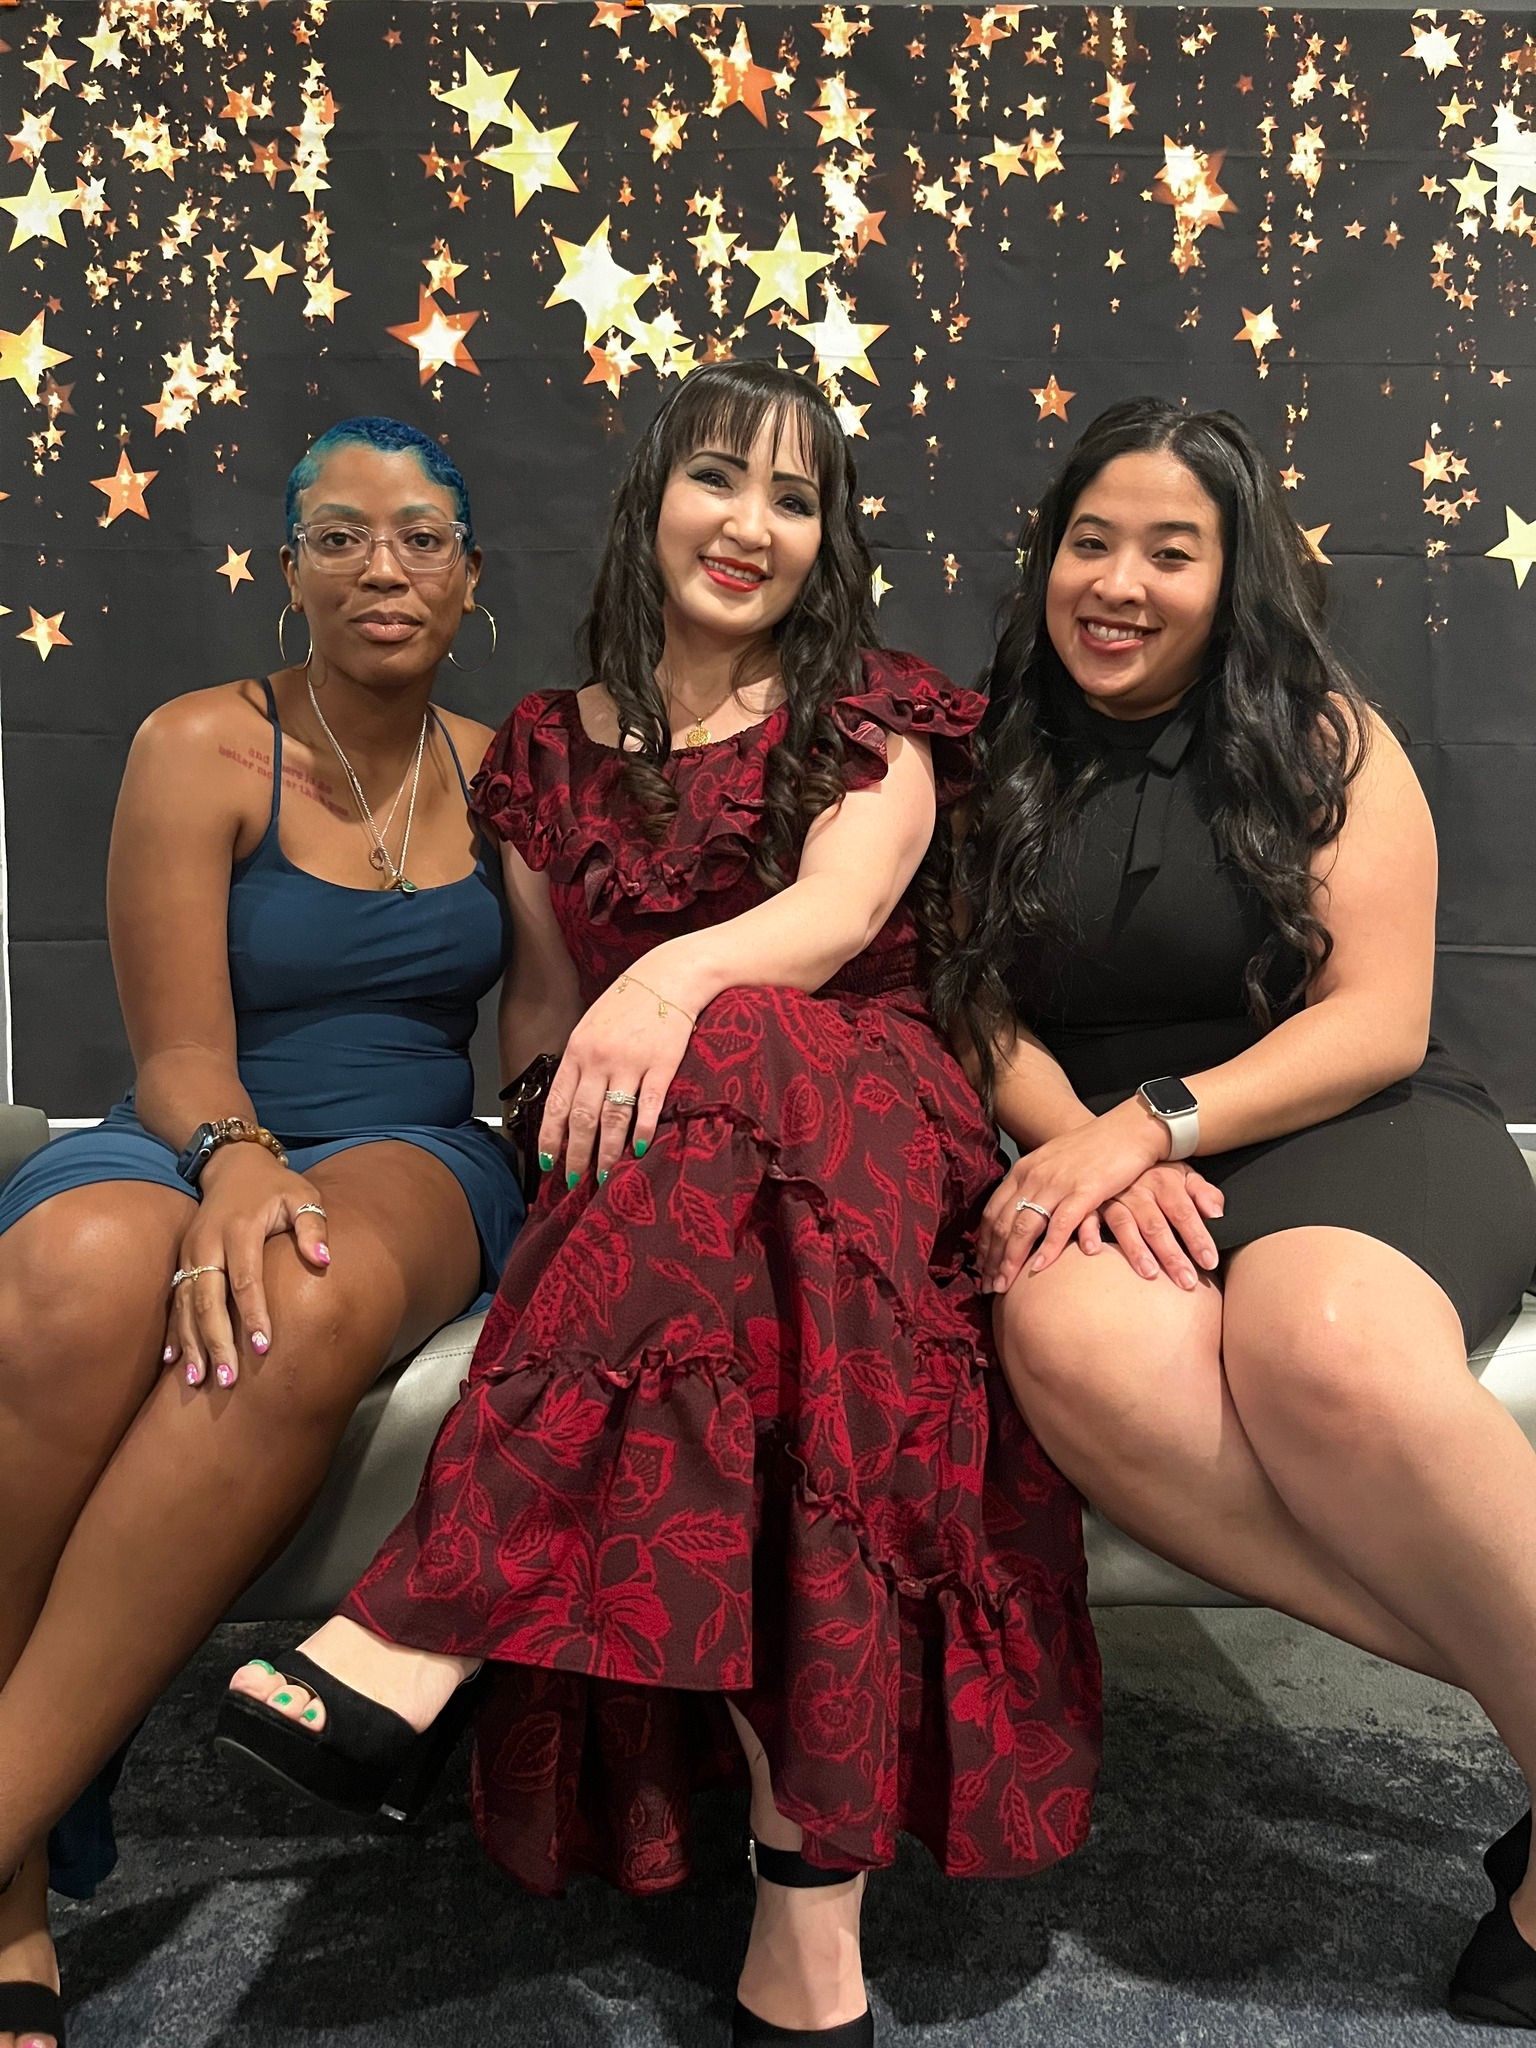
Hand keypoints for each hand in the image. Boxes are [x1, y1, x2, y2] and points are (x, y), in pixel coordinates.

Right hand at [165, 1146, 331, 1387]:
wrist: (232, 1166)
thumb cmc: (275, 1187)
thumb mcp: (303, 1194)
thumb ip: (314, 1225)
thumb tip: (323, 1259)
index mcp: (239, 1230)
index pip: (245, 1279)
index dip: (253, 1314)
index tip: (264, 1347)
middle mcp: (208, 1244)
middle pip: (208, 1299)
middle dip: (216, 1341)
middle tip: (228, 1379)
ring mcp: (190, 1254)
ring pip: (186, 1306)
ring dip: (192, 1344)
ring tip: (198, 1380)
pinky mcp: (182, 1262)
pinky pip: (174, 1302)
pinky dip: (175, 1332)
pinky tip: (174, 1361)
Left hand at [540, 963, 695, 1189]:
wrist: (669, 976)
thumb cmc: (629, 1002)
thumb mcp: (592, 1026)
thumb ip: (580, 1062)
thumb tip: (569, 1101)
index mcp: (577, 1050)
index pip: (557, 1103)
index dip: (551, 1137)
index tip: (547, 1163)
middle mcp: (598, 1059)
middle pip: (582, 1117)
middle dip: (576, 1154)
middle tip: (574, 1180)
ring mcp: (630, 1063)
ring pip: (612, 1118)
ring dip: (607, 1152)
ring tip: (606, 1175)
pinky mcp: (661, 1065)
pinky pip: (648, 1106)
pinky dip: (641, 1132)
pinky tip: (638, 1151)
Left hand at [976, 1100, 1170, 1293]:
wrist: (1126, 1130)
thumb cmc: (1091, 1150)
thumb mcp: (1052, 1164)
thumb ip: (1034, 1186)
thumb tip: (1020, 1213)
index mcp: (1023, 1170)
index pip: (992, 1212)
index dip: (984, 1244)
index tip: (982, 1268)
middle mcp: (1034, 1176)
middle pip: (1002, 1224)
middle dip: (992, 1260)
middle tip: (988, 1287)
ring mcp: (1058, 1183)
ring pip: (1023, 1227)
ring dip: (1011, 1261)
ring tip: (1004, 1286)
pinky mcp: (1085, 1190)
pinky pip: (1060, 1224)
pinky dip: (1047, 1249)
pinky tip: (1039, 1269)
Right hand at [1078, 1161, 1225, 1288]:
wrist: (1117, 1145)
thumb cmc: (1157, 1171)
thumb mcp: (1184, 1174)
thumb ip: (1203, 1193)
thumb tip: (1217, 1214)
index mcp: (1164, 1181)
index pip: (1184, 1213)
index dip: (1197, 1238)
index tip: (1210, 1262)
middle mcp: (1138, 1189)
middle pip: (1156, 1224)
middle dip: (1172, 1255)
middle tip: (1186, 1281)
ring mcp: (1113, 1196)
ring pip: (1124, 1224)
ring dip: (1136, 1249)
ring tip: (1149, 1273)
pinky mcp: (1091, 1202)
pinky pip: (1087, 1217)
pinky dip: (1088, 1232)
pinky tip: (1093, 1250)